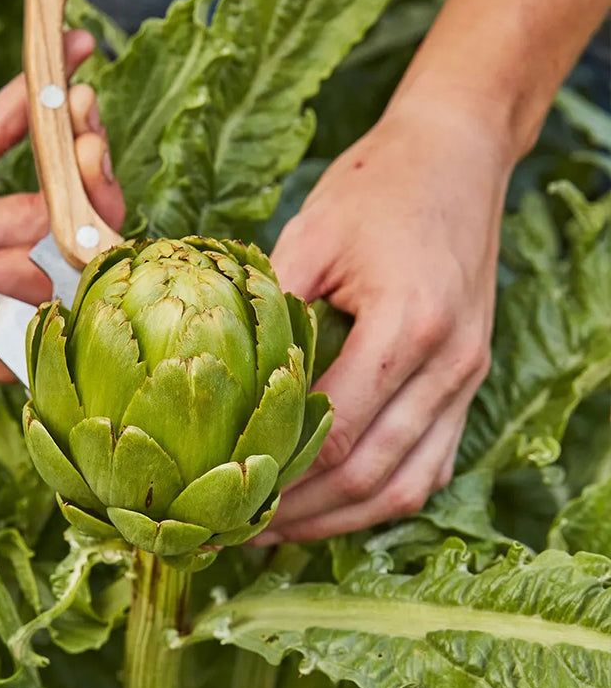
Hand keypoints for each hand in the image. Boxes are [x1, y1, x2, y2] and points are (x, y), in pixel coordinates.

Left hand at [256, 99, 511, 543]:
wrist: (455, 158)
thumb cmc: (378, 187)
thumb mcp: (310, 235)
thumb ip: (271, 314)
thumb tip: (220, 385)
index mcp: (409, 324)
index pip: (339, 430)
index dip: (281, 476)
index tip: (230, 498)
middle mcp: (450, 364)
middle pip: (372, 474)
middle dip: (304, 513)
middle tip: (244, 529)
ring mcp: (468, 378)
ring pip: (408, 484)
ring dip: (343, 518)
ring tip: (284, 529)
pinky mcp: (467, 381)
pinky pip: (430, 463)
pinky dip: (383, 494)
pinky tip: (337, 503)